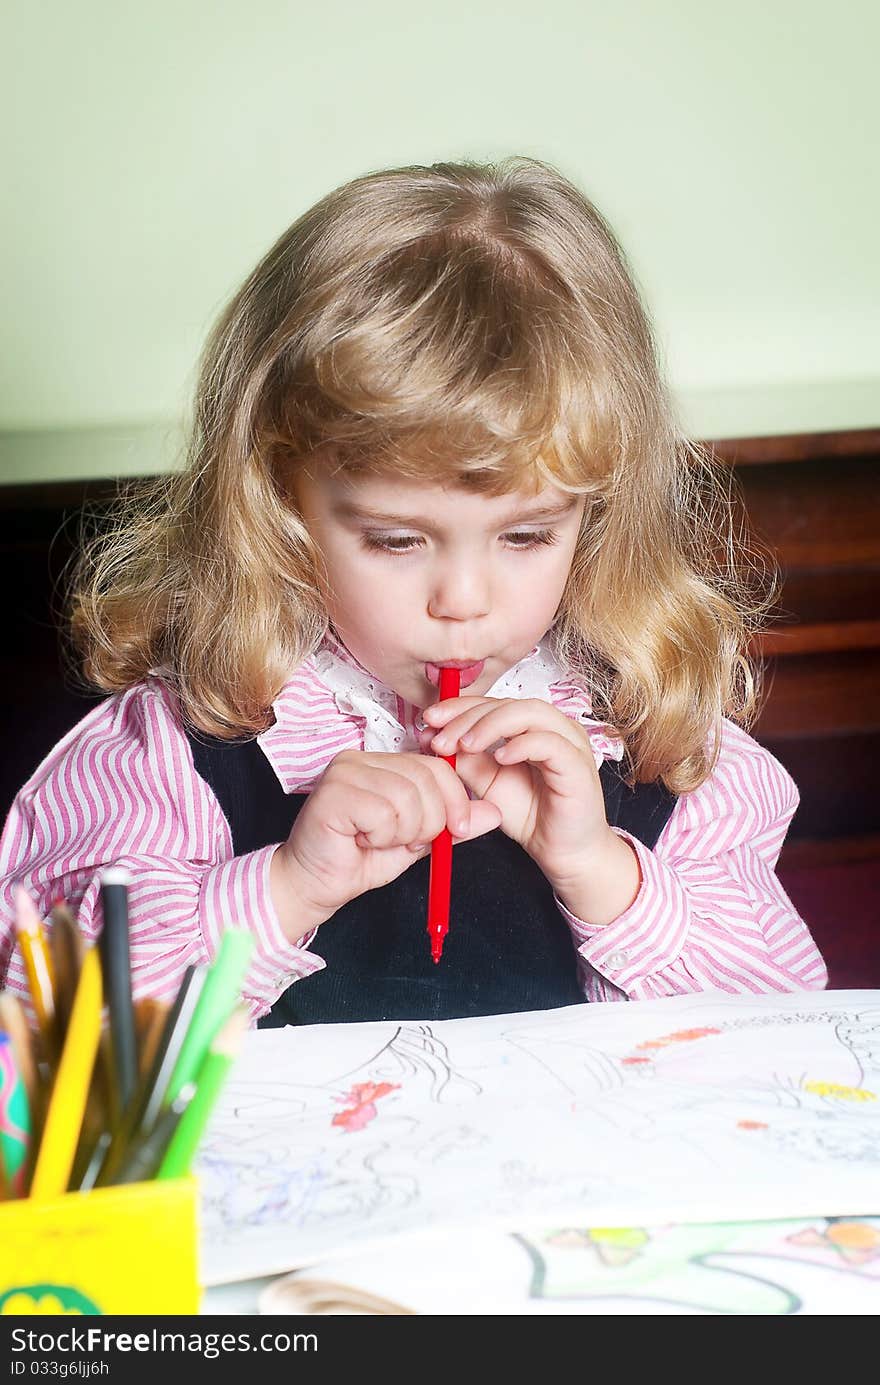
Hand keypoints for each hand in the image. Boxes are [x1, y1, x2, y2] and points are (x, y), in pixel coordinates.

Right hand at [271, 750, 501, 940]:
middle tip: (404, 841)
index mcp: (382, 762)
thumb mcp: (418, 841)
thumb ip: (452, 824)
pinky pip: (384, 812)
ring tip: (378, 840)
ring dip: (402, 832)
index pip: (436, 766)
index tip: (456, 829)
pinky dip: (382, 836)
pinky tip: (361, 840)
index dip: (455, 799)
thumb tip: (494, 812)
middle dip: (429, 822)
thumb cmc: (359, 860)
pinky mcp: (332, 792)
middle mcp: (361, 759)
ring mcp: (344, 771)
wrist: (314, 886)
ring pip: (407, 797)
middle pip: (426, 780)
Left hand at [422, 696, 639, 921]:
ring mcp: (569, 742)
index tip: (429, 719)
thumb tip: (434, 737)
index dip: (460, 707)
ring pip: (530, 712)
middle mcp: (553, 727)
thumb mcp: (485, 783)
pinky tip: (499, 757)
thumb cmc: (530, 815)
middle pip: (508, 703)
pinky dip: (521, 745)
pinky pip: (550, 743)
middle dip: (468, 717)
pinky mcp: (578, 765)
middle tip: (440, 739)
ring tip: (464, 745)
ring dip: (491, 725)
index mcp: (531, 726)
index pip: (492, 703)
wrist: (560, 852)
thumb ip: (465, 759)